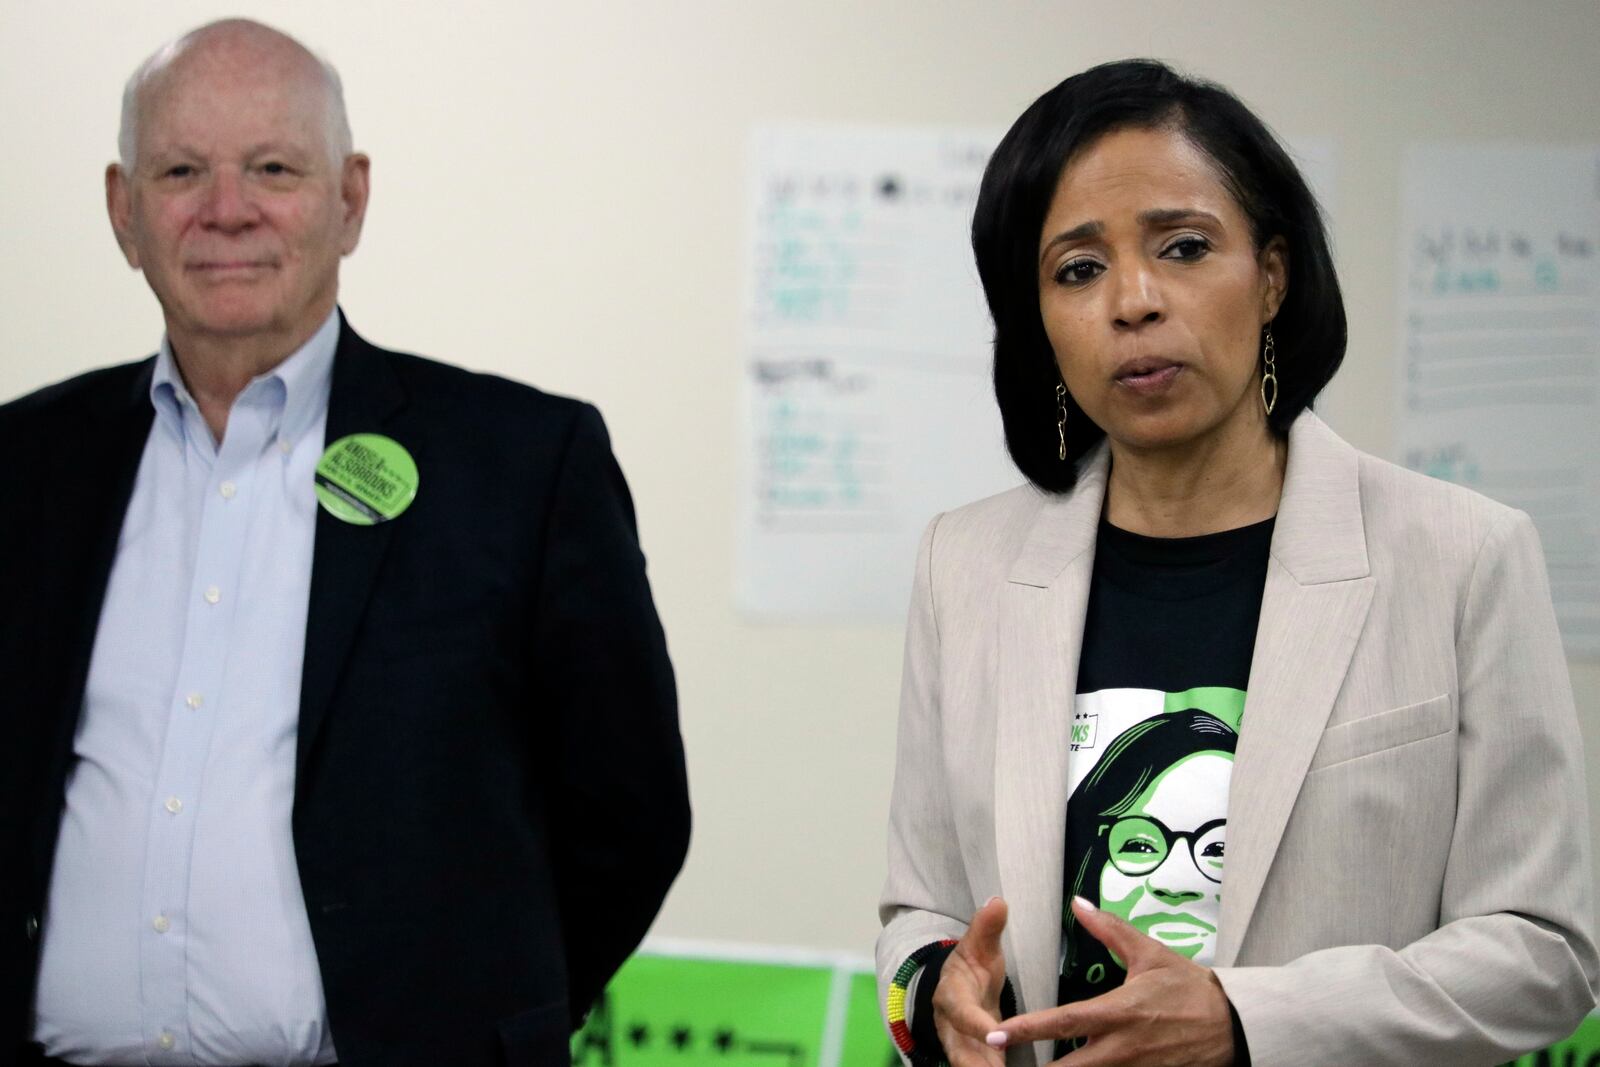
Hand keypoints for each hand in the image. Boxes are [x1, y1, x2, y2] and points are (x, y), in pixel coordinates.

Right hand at [931, 896, 1010, 1065]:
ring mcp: (961, 1048)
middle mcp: (952, 1028)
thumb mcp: (979, 947)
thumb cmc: (972, 969)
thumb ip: (987, 928)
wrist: (957, 991)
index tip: (996, 1037)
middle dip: (977, 1066)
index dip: (978, 1026)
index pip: (962, 1013)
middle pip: (960, 1053)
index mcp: (952, 998)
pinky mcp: (974, 1062)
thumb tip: (997, 900)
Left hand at [986, 897, 1234, 1066]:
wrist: (1234, 1025)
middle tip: (1001, 1063)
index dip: (1027, 1030)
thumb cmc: (1190, 987)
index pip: (1063, 1022)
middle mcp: (1121, 1048)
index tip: (997, 1034)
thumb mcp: (1150, 953)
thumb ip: (1109, 930)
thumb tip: (1078, 904)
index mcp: (1118, 1012)